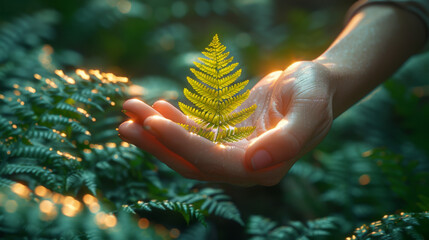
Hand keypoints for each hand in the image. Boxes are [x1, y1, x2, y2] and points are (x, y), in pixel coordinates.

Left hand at [118, 61, 335, 185]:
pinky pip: (194, 133)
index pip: (213, 162)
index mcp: (262, 168)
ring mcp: (233, 153)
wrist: (318, 84)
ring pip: (187, 148)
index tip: (153, 122)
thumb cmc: (316, 93)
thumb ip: (287, 140)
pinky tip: (157, 107)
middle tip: (124, 124)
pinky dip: (174, 122)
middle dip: (157, 144)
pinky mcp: (227, 137)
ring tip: (130, 110)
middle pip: (191, 161)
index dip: (181, 144)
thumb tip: (253, 164)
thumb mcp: (310, 110)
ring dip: (158, 131)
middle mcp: (244, 167)